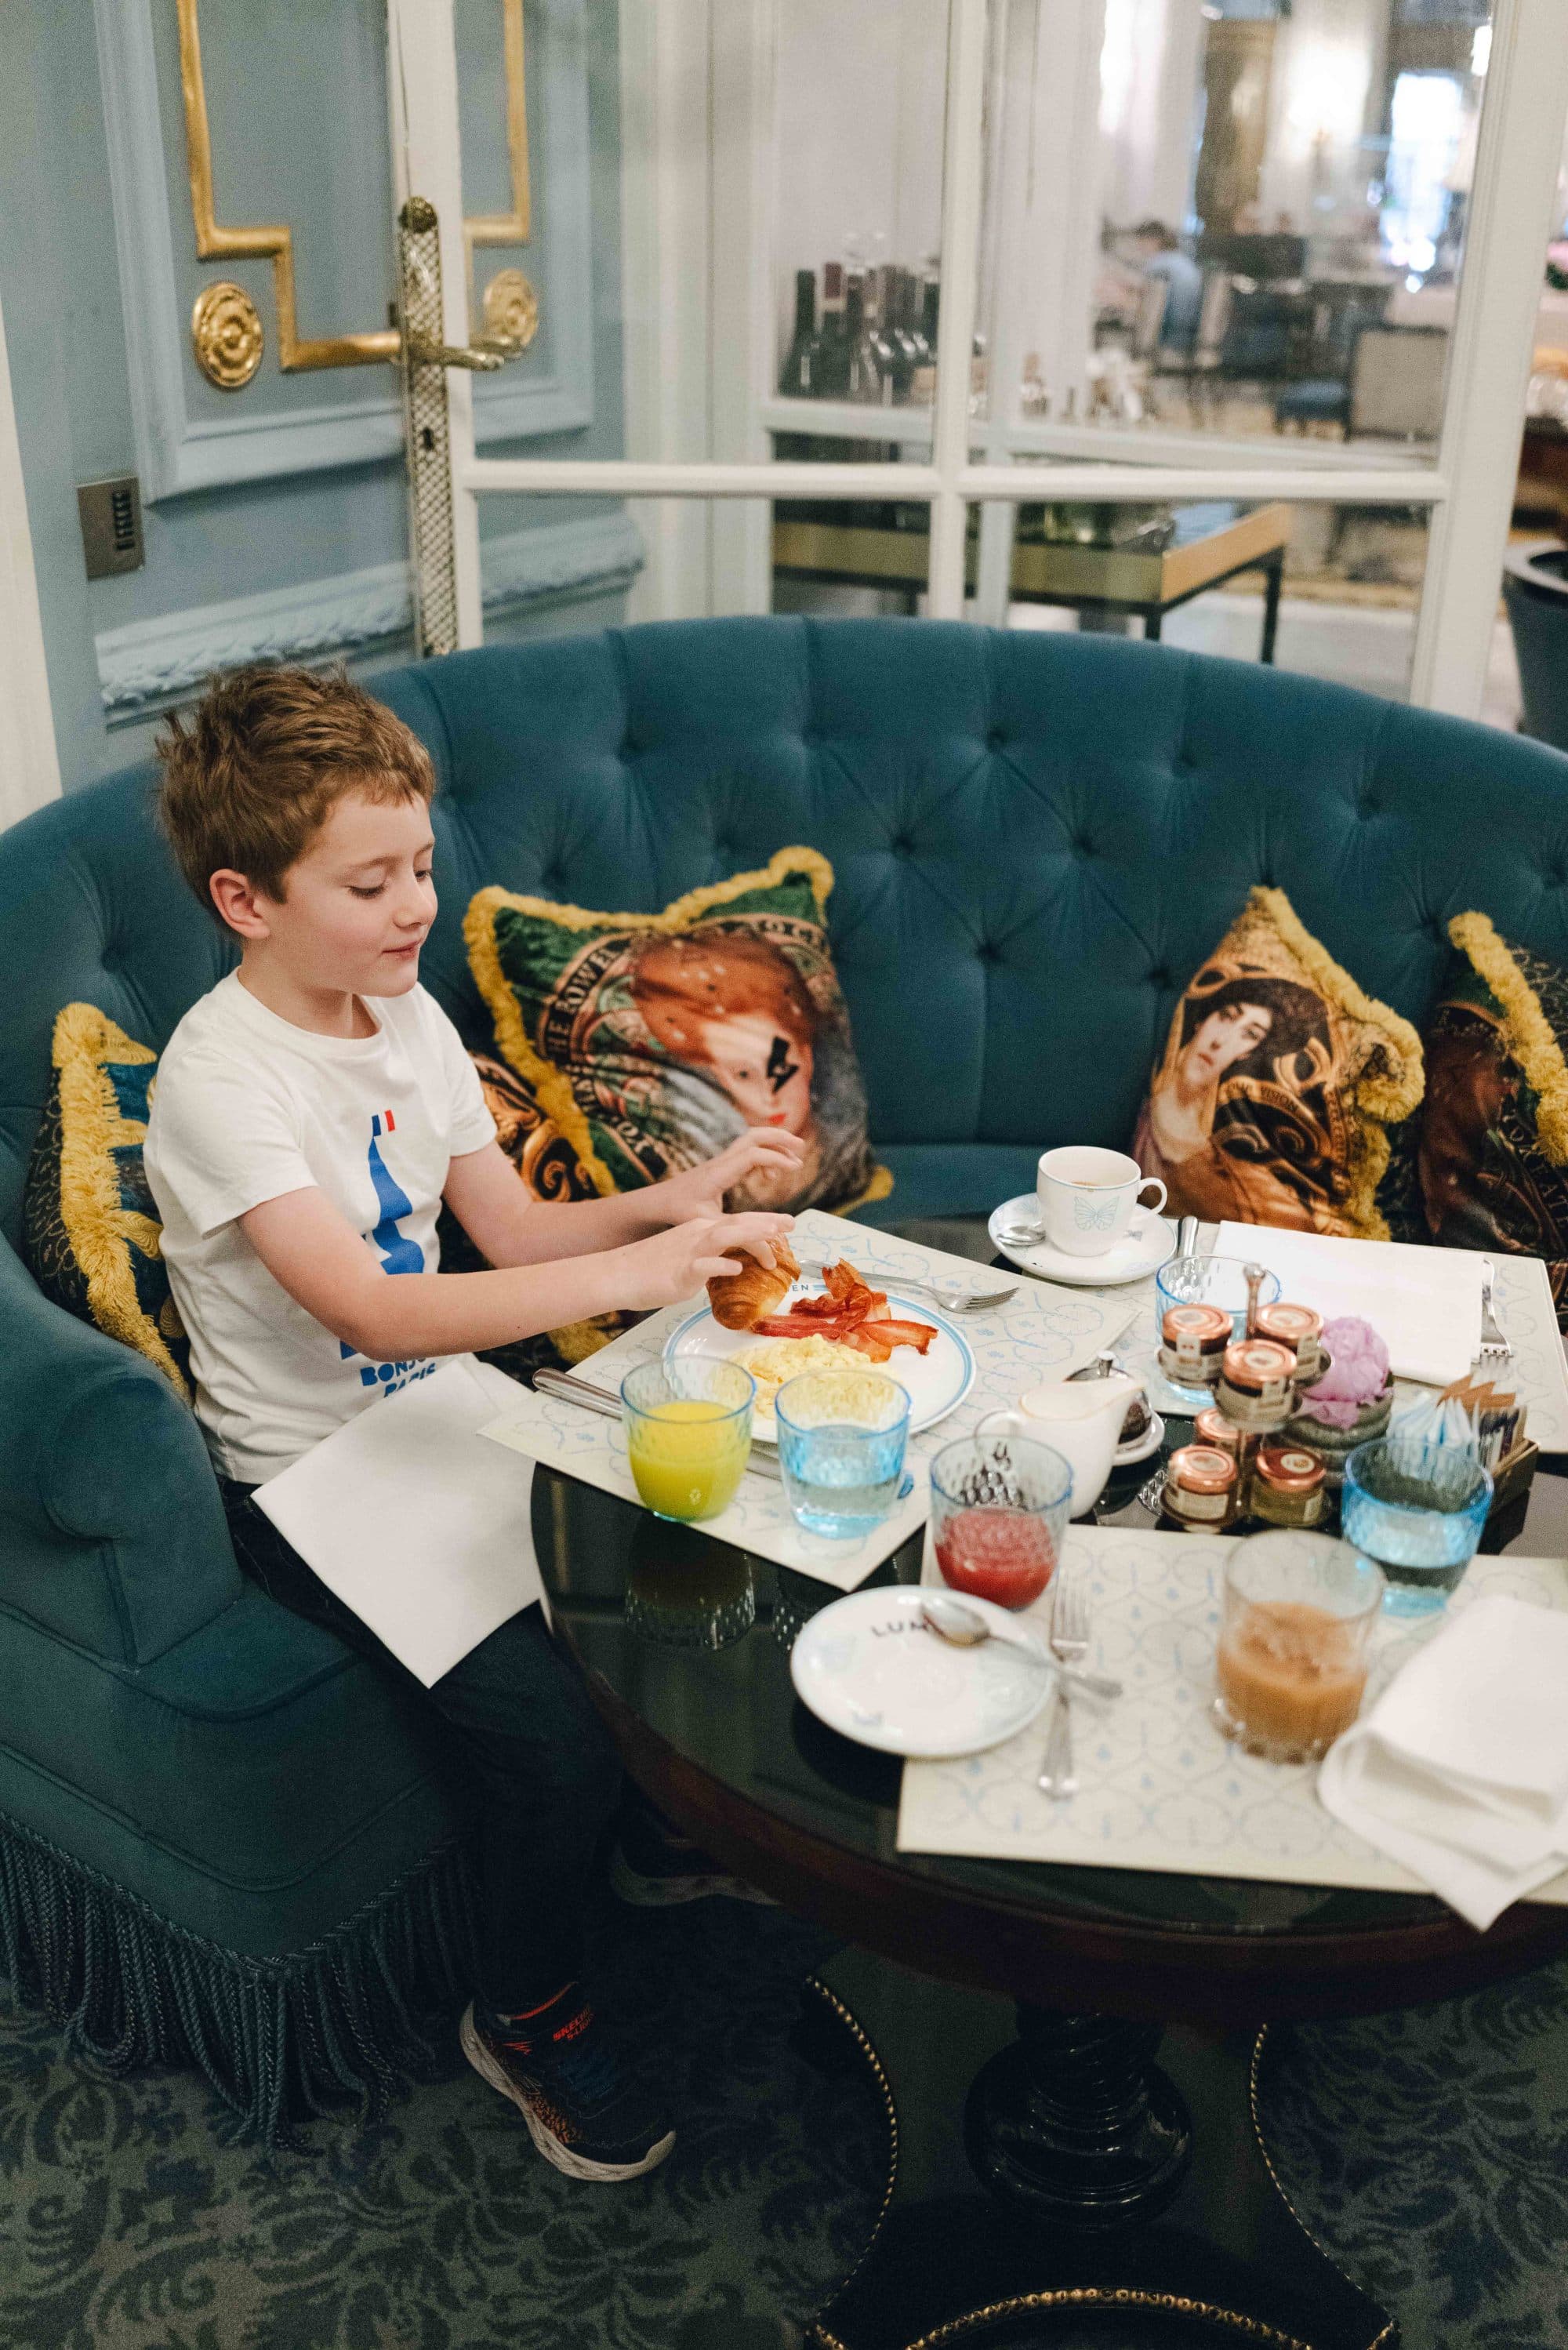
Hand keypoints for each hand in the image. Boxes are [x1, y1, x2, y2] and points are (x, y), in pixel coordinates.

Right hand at [613, 1212, 794, 1313]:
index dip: (763, 1222)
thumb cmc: (651, 1268)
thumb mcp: (685, 1256)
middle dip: (766, 1223)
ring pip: (723, 1237)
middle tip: (792, 1223)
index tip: (786, 1223)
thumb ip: (709, 1258)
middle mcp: (697, 1236)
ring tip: (773, 1236)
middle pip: (737, 1224)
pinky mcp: (679, 1272)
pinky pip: (702, 1267)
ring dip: (750, 1234)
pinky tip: (736, 1270)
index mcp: (700, 1230)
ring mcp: (688, 1252)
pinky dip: (719, 1266)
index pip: (737, 1222)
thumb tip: (729, 1265)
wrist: (617, 1274)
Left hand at [655, 1128, 808, 1220]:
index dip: (776, 1159)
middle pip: (753, 1135)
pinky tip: (770, 1177)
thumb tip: (765, 1246)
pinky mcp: (722, 1166)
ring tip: (792, 1164)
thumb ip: (736, 1230)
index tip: (795, 1168)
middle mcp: (721, 1162)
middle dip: (779, 1137)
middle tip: (801, 1146)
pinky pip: (747, 1153)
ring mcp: (721, 1161)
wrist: (659, 1202)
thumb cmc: (680, 1213)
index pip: (752, 1155)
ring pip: (751, 1141)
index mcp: (719, 1173)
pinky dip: (764, 1158)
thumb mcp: (707, 1224)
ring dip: (774, 1146)